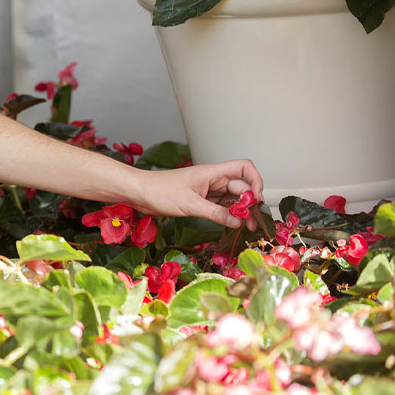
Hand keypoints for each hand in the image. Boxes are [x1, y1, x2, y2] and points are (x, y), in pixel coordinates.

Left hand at [124, 159, 264, 228]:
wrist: (138, 193)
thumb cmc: (159, 191)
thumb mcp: (190, 204)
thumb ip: (216, 213)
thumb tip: (239, 221)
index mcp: (212, 172)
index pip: (244, 167)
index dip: (255, 180)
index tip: (256, 199)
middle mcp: (213, 180)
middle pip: (241, 187)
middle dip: (250, 203)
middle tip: (252, 222)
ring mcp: (207, 190)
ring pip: (232, 198)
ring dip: (241, 210)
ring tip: (246, 227)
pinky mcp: (201, 200)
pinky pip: (221, 206)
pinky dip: (229, 214)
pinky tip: (232, 224)